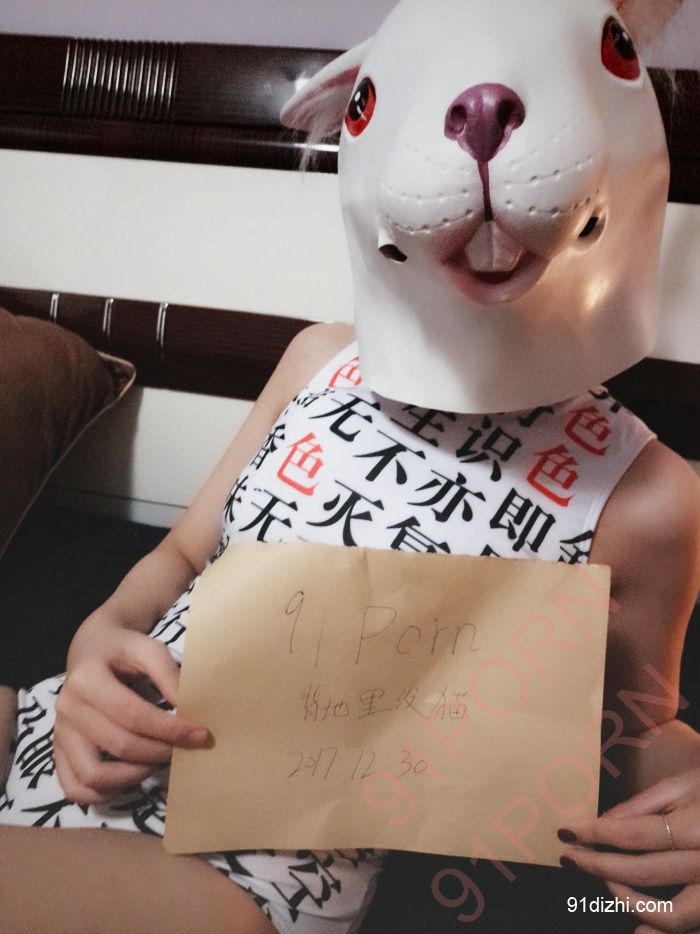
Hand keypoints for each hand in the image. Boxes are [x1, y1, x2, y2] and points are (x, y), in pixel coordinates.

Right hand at [54, 618, 210, 804]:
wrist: (90, 650)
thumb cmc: (122, 650)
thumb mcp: (146, 648)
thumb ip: (167, 673)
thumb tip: (187, 707)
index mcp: (86, 679)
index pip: (132, 715)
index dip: (169, 729)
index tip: (200, 734)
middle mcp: (67, 708)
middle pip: (118, 745)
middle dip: (159, 752)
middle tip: (185, 749)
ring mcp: (59, 733)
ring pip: (93, 775)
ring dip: (134, 776)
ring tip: (158, 762)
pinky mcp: (58, 752)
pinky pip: (75, 788)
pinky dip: (105, 793)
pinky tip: (132, 777)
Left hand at [558, 767, 699, 932]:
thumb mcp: (687, 784)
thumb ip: (645, 804)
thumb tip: (603, 823)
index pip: (637, 834)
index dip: (596, 834)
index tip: (567, 832)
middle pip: (645, 873)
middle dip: (599, 866)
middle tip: (570, 859)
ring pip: (671, 915)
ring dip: (629, 901)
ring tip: (604, 882)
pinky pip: (693, 928)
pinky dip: (661, 933)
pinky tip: (637, 928)